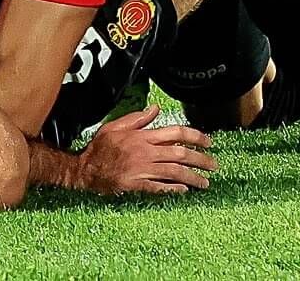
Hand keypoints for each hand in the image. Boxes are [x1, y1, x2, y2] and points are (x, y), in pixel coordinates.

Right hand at [76, 106, 216, 194]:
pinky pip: (159, 188)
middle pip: (180, 154)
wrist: (85, 168)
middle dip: (200, 159)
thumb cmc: (101, 146)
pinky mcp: (136, 185)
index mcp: (143, 136)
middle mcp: (145, 152)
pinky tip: (184, 190)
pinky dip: (173, 189)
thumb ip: (138, 118)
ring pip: (173, 173)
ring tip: (205, 183)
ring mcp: (142, 170)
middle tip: (214, 165)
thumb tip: (156, 109)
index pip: (176, 133)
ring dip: (192, 177)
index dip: (195, 136)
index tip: (208, 142)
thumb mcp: (117, 125)